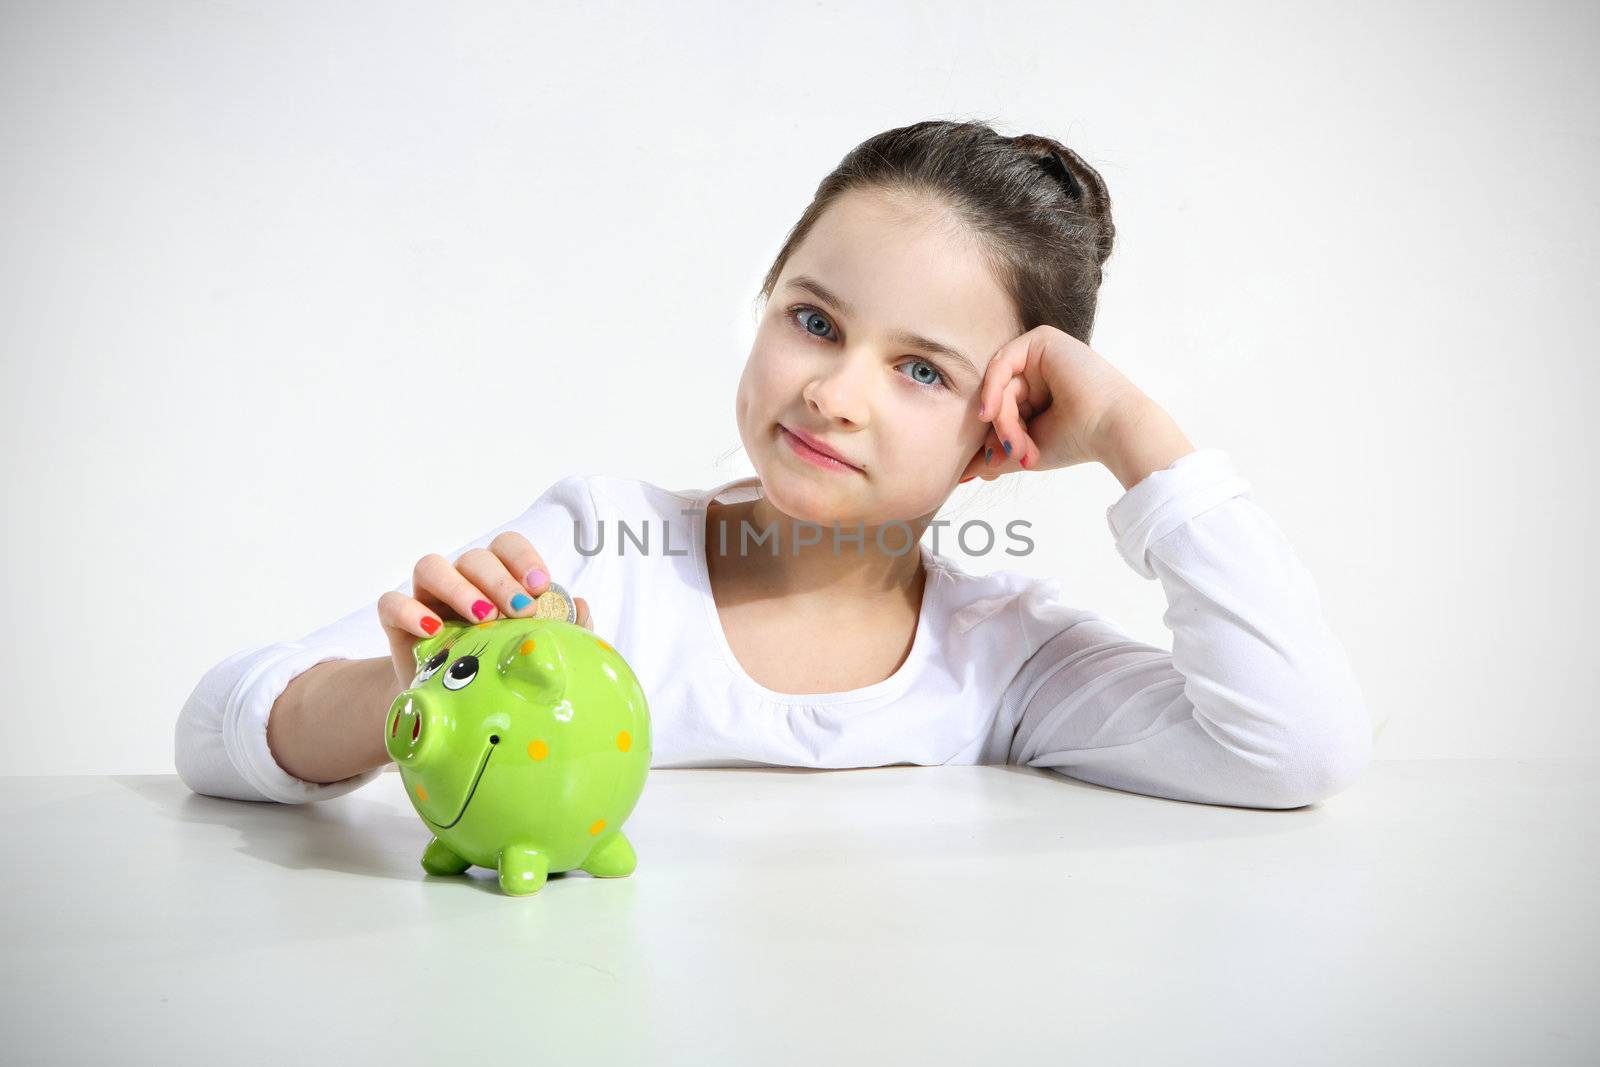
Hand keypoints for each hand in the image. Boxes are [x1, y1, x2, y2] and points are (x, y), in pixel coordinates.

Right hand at [376, 532, 591, 693]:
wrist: (448, 710)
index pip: (507, 547)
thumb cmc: (495, 673)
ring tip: (482, 618)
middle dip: (500, 580)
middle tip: (520, 610)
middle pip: (475, 557)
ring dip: (460, 588)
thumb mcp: (531, 654)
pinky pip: (392, 603)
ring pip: (432, 567)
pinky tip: (433, 629)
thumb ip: (563, 629)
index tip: (541, 586)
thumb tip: (582, 604)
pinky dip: (410, 611)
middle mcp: (461, 582)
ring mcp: (426, 598)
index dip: (523, 558)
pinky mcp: (397, 622)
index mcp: (496, 581)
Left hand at [959, 324, 1144, 480]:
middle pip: (996, 396)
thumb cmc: (1077, 441)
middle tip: (1012, 456)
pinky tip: (990, 414)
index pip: (996, 408)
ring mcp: (1039, 353)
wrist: (1112, 431)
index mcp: (1035, 391)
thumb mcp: (1024, 449)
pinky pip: (1001, 363)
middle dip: (999, 431)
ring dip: (1002, 420)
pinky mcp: (1042, 339)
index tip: (995, 463)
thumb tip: (961, 471)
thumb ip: (994, 452)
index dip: (993, 436)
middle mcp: (1036, 369)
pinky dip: (993, 391)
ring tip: (1019, 445)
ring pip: (998, 385)